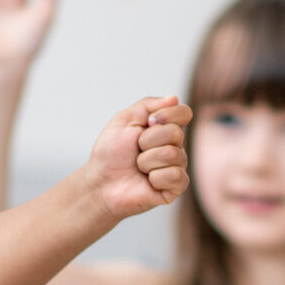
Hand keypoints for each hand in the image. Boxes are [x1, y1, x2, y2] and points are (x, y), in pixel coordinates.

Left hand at [86, 96, 191, 219]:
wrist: (100, 183)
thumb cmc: (110, 153)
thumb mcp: (124, 120)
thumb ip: (148, 105)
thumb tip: (174, 98)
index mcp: (165, 128)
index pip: (184, 113)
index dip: (167, 115)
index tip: (147, 123)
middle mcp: (175, 146)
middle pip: (176, 133)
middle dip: (147, 140)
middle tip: (136, 150)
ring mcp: (176, 166)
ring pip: (173, 155)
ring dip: (146, 161)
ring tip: (138, 167)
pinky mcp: (175, 186)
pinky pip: (175, 176)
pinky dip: (155, 178)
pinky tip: (147, 181)